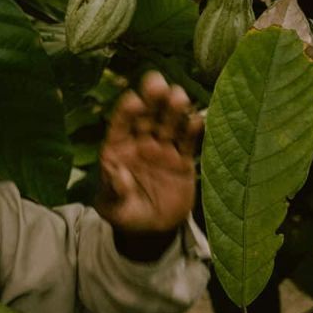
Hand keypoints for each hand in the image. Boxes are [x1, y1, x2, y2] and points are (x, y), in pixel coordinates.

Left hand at [95, 71, 203, 239]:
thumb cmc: (125, 215)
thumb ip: (114, 190)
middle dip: (152, 98)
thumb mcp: (114, 208)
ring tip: (179, 96)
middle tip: (158, 82)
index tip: (135, 99)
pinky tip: (198, 119)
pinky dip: (193, 130)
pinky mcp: (183, 160)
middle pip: (147, 116)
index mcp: (118, 149)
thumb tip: (116, 172)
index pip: (120, 124)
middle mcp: (140, 143)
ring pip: (169, 123)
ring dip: (174, 109)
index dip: (126, 111)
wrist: (152, 230)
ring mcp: (163, 149)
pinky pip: (188, 142)